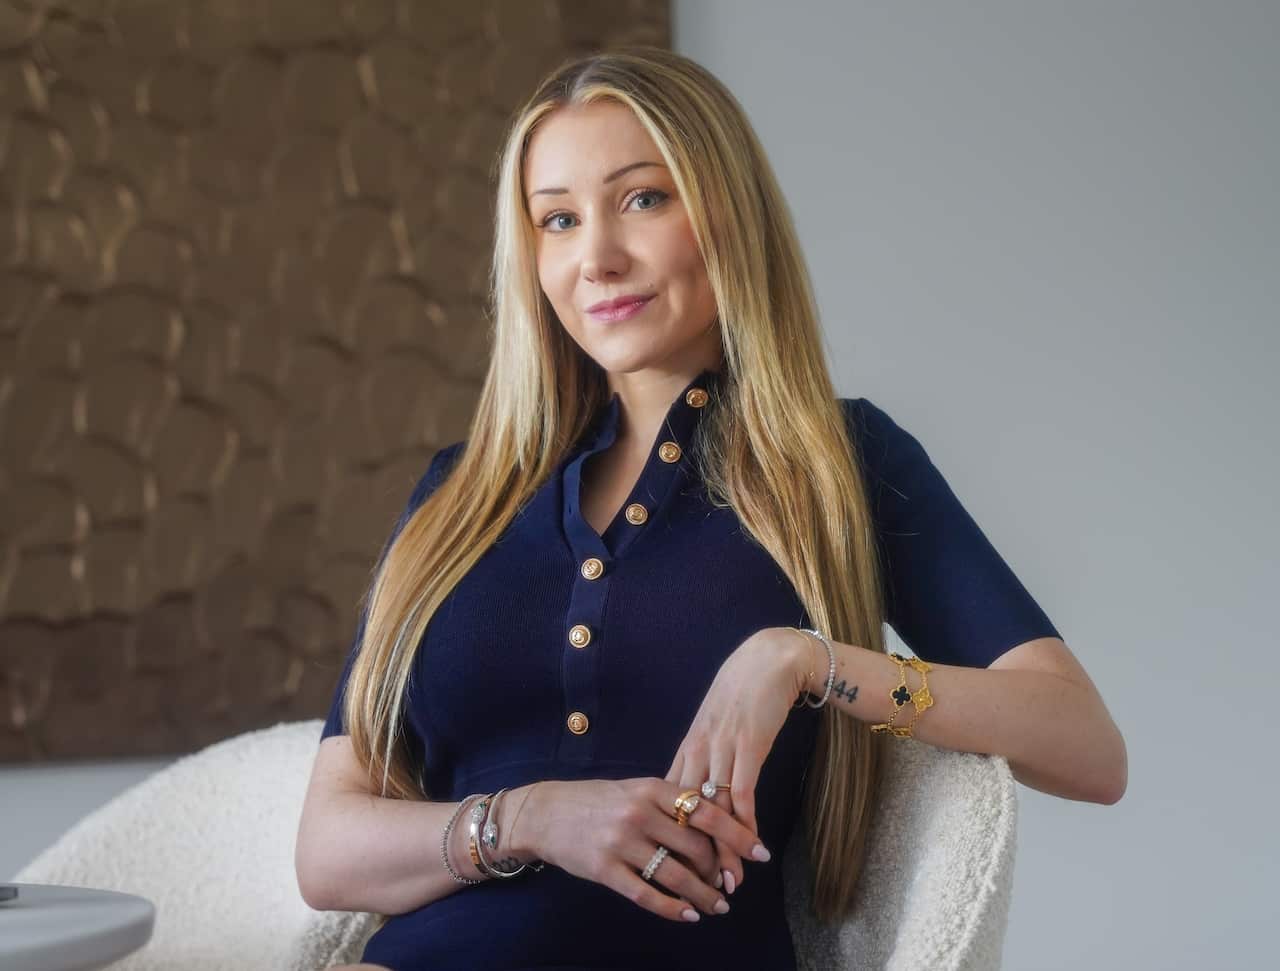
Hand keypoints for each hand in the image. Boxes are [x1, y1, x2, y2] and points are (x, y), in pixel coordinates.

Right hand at [521, 778, 760, 921]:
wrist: (546, 813)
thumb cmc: (598, 801)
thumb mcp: (635, 789)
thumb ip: (670, 803)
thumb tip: (713, 827)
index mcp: (652, 788)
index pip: (706, 811)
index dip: (737, 834)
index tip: (760, 852)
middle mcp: (639, 813)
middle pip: (696, 847)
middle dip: (720, 871)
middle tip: (732, 884)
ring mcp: (621, 843)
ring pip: (675, 875)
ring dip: (702, 896)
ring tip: (718, 906)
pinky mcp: (605, 870)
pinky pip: (647, 895)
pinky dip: (673, 909)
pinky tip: (688, 915)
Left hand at [664, 627, 808, 894]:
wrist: (769, 659)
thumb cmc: (743, 691)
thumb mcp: (716, 725)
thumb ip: (706, 755)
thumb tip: (701, 787)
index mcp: (688, 747)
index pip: (673, 802)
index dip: (674, 837)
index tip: (676, 867)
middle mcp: (699, 750)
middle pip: (688, 812)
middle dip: (694, 854)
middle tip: (699, 889)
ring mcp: (722, 748)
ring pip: (715, 809)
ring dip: (722, 849)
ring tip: (728, 882)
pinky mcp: (749, 746)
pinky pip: (742, 793)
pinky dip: (746, 824)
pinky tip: (752, 848)